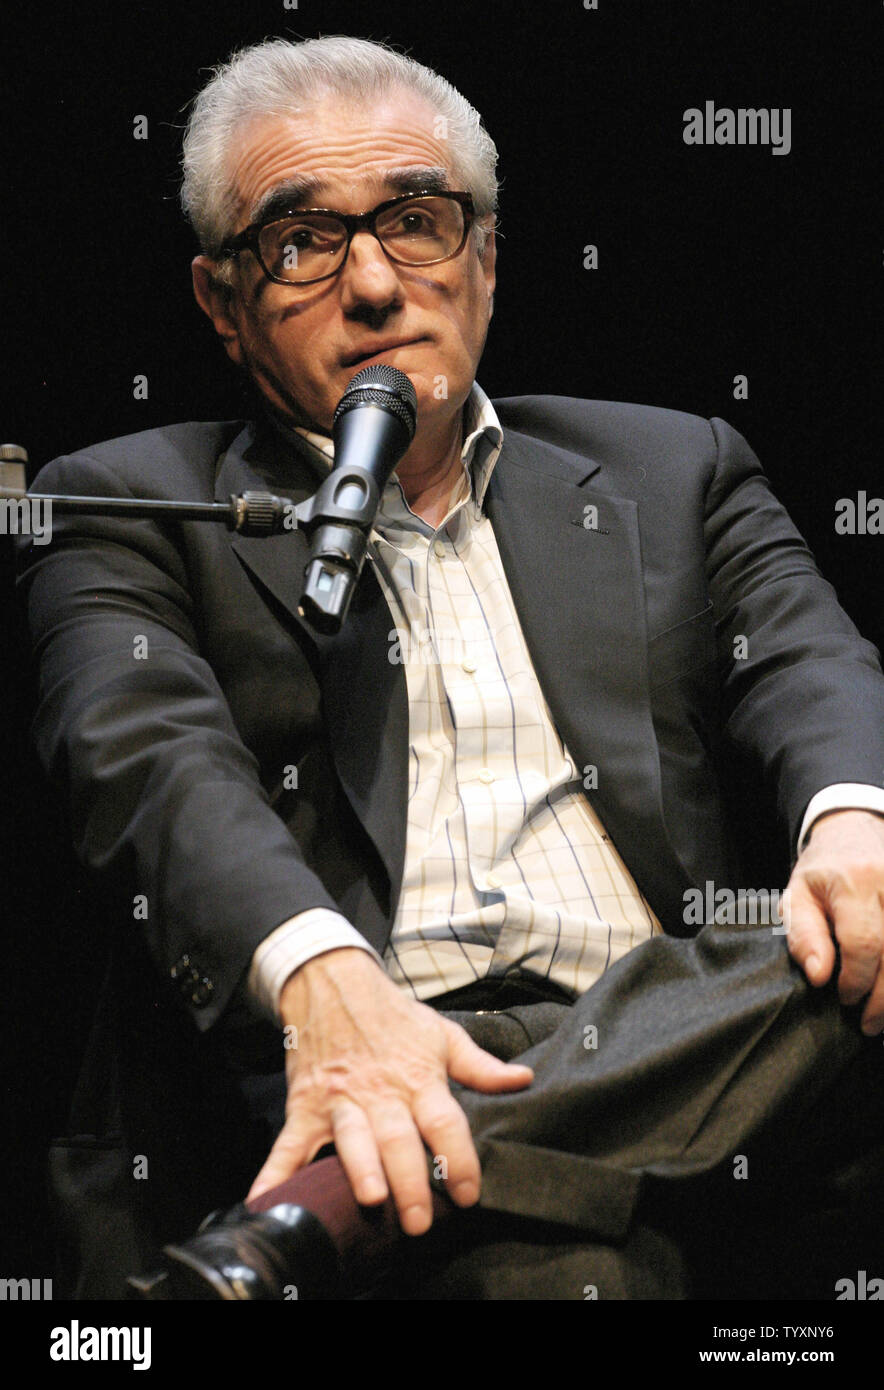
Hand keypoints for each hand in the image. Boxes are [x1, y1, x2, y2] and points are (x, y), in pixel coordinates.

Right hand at [246, 948, 533, 1232]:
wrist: (333, 982)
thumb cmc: (392, 1016)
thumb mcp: (442, 1034)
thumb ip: (481, 1066)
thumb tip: (523, 1080)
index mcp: (418, 1078)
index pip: (444, 1121)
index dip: (459, 1157)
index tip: (468, 1193)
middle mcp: (380, 1092)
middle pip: (398, 1138)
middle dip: (411, 1179)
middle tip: (419, 1220)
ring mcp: (340, 1100)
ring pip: (351, 1137)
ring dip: (359, 1166)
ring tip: (371, 1197)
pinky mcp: (306, 1105)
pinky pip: (288, 1143)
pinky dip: (275, 1172)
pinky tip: (266, 1199)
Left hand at [782, 809, 883, 1033]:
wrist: (853, 830)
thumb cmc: (823, 872)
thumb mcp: (797, 896)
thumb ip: (804, 936)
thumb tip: (819, 976)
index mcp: (853, 881)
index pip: (863, 942)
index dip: (856, 980)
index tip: (844, 998)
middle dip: (882, 998)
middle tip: (867, 1023)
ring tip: (883, 1017)